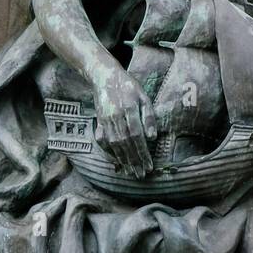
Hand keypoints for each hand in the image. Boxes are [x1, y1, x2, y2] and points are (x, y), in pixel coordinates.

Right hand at [92, 63, 157, 177]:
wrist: (105, 77)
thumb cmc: (128, 86)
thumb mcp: (143, 96)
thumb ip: (148, 116)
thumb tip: (152, 137)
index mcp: (129, 109)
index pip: (137, 135)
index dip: (143, 152)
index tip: (149, 165)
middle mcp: (116, 116)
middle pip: (126, 143)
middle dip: (134, 161)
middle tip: (142, 174)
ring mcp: (105, 120)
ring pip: (114, 144)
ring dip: (123, 160)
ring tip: (132, 172)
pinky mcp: (99, 122)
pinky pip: (103, 141)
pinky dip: (109, 152)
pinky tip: (117, 162)